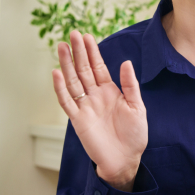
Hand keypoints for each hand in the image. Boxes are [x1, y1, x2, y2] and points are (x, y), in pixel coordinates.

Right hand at [52, 30, 147, 183]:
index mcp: (110, 91)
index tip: (86, 36)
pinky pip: (67, 102)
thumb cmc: (134, 134)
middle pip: (84, 70)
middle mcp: (95, 96)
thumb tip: (126, 62)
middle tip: (72, 34)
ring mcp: (85, 107)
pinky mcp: (78, 120)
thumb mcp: (137, 107)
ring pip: (73, 81)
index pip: (98, 66)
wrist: (126, 159)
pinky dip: (61, 88)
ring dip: (67, 65)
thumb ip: (130, 85)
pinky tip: (57, 73)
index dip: (92, 52)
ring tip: (62, 47)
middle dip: (78, 52)